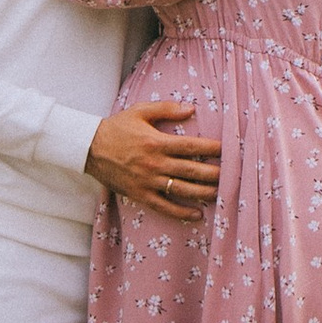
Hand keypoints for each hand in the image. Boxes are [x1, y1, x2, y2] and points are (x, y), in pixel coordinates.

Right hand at [89, 100, 221, 218]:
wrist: (89, 148)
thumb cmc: (117, 127)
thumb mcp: (140, 111)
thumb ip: (166, 109)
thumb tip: (191, 108)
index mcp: (157, 142)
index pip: (191, 146)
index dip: (211, 148)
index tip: (227, 149)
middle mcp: (155, 163)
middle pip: (192, 170)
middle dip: (214, 173)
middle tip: (232, 175)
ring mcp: (148, 181)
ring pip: (182, 190)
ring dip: (204, 193)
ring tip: (221, 193)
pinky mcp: (140, 195)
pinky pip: (165, 207)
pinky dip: (182, 212)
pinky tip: (197, 214)